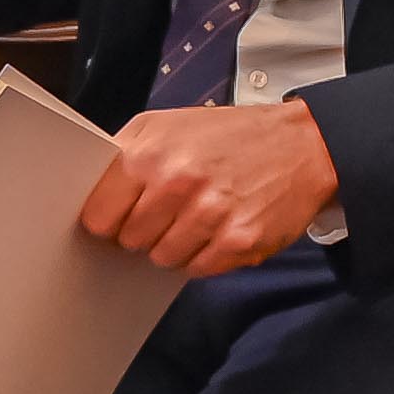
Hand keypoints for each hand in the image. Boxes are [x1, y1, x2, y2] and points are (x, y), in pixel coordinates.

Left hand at [82, 100, 337, 276]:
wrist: (303, 144)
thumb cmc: (230, 135)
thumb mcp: (167, 124)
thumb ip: (125, 153)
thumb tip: (91, 193)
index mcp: (151, 152)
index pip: (99, 215)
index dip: (109, 218)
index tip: (121, 215)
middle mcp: (178, 182)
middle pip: (131, 241)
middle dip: (145, 230)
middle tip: (170, 210)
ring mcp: (211, 214)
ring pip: (163, 258)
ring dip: (176, 244)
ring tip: (199, 215)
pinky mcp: (240, 241)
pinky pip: (199, 269)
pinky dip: (206, 255)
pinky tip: (220, 228)